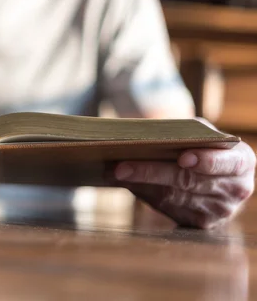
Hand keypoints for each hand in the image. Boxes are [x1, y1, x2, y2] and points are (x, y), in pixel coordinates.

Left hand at [114, 141, 255, 228]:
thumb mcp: (199, 134)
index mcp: (241, 161)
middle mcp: (236, 189)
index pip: (226, 163)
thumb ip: (182, 134)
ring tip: (114, 172)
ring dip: (141, 184)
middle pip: (190, 181)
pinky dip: (145, 194)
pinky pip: (169, 209)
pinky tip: (127, 183)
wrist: (212, 172)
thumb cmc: (202, 146)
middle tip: (121, 166)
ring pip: (175, 197)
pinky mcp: (201, 223)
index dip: (206, 161)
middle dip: (152, 172)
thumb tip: (141, 137)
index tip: (183, 158)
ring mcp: (221, 210)